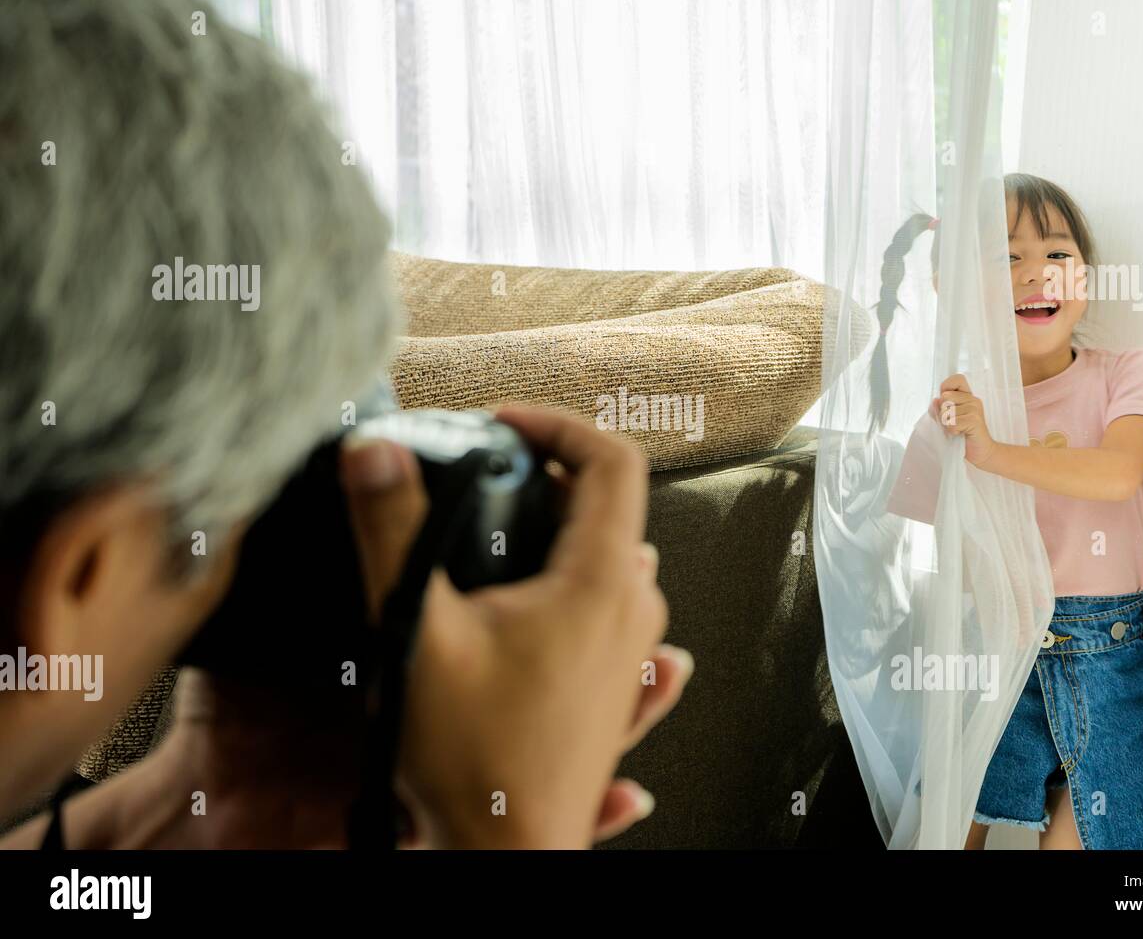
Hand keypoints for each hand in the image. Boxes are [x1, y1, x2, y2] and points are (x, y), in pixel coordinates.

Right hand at [340, 404, 687, 848]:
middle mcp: (633, 612)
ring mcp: (633, 652)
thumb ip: (391, 531)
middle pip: (611, 506)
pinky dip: (580, 578)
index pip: (613, 460)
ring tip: (499, 532)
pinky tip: (544, 594)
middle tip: (485, 473)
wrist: (507, 853)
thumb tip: (375, 451)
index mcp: (601, 582)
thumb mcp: (416, 632)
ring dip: (562, 529)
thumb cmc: (473, 759)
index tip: (501, 423)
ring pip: (614, 557)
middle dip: (548, 474)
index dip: (558, 424)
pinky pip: (616, 609)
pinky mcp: (620, 685)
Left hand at [932, 374, 998, 467]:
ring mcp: (975, 409)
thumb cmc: (963, 435)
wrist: (981, 452)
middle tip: (952, 423)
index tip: (947, 402)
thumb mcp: (948, 420)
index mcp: (967, 396)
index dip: (946, 387)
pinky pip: (951, 424)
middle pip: (945, 397)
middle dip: (942, 413)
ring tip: (957, 429)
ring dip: (946, 425)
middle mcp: (972, 399)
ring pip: (946, 412)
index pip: (957, 379)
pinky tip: (961, 434)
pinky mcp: (974, 420)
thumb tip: (935, 401)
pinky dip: (951, 432)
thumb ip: (939, 409)